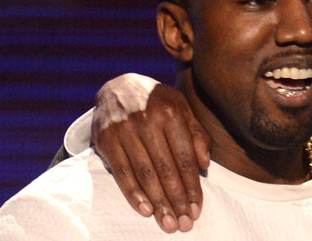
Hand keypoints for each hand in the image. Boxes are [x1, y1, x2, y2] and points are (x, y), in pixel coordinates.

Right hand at [91, 74, 210, 232]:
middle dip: (177, 200)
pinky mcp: (106, 139)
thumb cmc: (158, 102)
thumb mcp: (182, 108)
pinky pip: (122, 173)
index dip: (192, 186)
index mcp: (171, 112)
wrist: (118, 87)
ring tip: (167, 223)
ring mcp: (124, 130)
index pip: (185, 157)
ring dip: (158, 202)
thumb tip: (205, 164)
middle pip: (165, 169)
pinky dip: (133, 194)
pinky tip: (146, 209)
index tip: (197, 209)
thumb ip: (196, 134)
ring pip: (144, 174)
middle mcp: (147, 120)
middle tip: (184, 224)